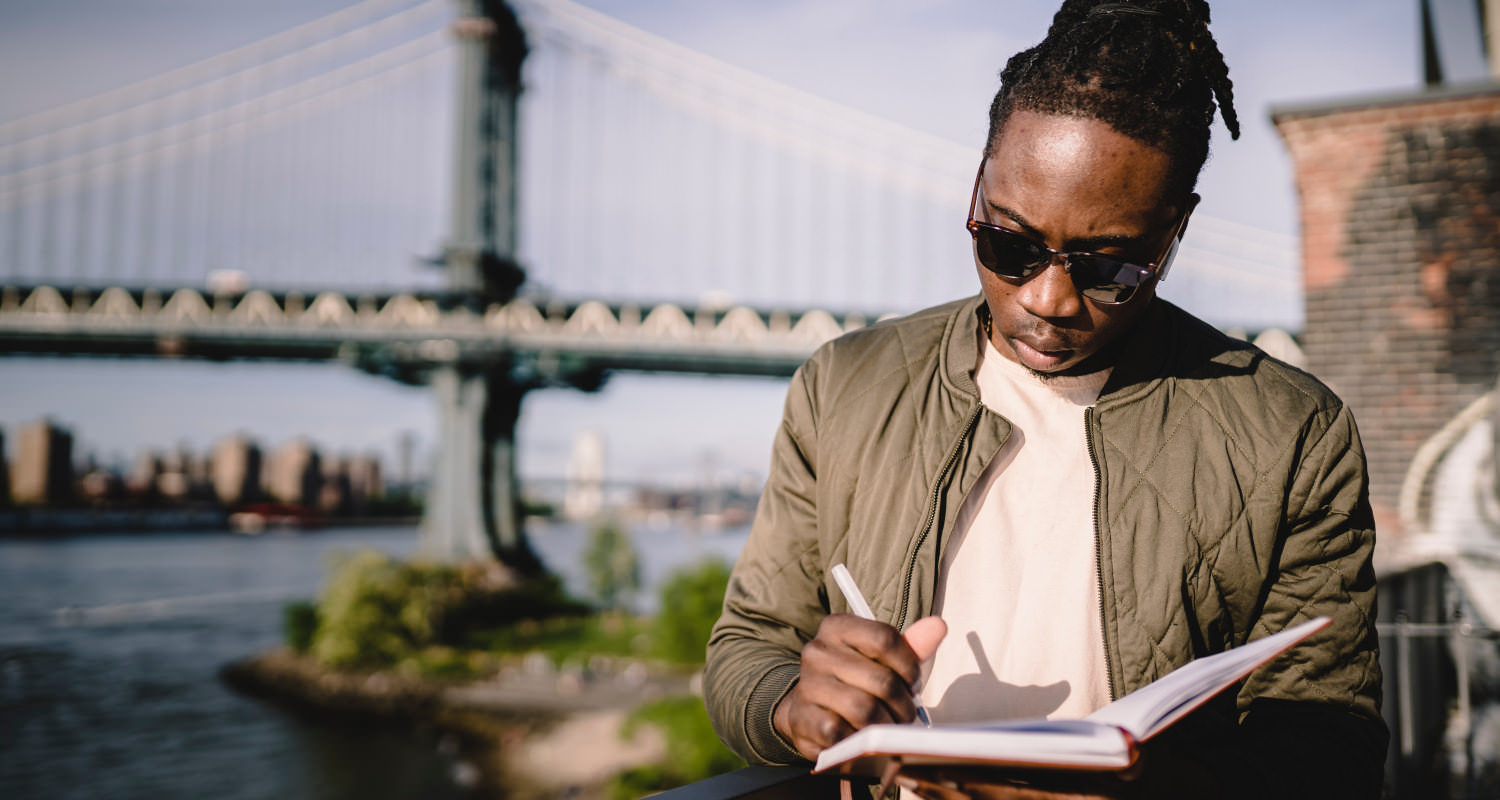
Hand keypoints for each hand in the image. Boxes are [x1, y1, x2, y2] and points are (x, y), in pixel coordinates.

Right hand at [773, 614, 945, 760]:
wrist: (808, 710)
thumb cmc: (852, 681)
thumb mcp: (880, 659)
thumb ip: (910, 645)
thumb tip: (937, 626)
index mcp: (837, 627)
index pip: (885, 639)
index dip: (908, 666)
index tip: (912, 681)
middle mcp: (817, 651)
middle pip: (882, 680)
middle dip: (903, 704)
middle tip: (905, 713)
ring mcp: (808, 685)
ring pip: (864, 710)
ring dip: (886, 726)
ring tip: (889, 728)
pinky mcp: (803, 719)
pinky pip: (843, 733)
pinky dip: (859, 741)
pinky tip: (862, 737)